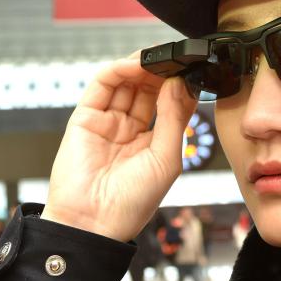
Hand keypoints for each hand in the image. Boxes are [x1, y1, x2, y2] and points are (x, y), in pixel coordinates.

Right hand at [42, 54, 196, 241]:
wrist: (94, 223)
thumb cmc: (132, 203)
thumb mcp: (166, 158)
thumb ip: (174, 119)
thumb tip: (179, 84)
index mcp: (151, 144)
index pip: (168, 104)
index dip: (179, 86)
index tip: (195, 70)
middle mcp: (128, 130)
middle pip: (147, 89)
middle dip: (162, 71)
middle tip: (178, 57)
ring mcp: (107, 122)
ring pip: (126, 83)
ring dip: (143, 66)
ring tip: (159, 57)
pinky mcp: (85, 118)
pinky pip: (102, 85)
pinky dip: (119, 70)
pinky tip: (136, 64)